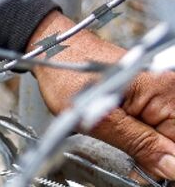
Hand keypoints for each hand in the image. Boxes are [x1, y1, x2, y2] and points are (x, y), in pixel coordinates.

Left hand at [30, 10, 174, 179]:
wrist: (54, 50)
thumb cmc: (67, 73)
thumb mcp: (99, 117)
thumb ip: (139, 143)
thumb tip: (172, 167)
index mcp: (165, 90)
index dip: (164, 160)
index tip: (144, 165)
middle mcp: (169, 86)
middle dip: (156, 153)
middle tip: (126, 148)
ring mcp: (163, 89)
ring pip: (167, 134)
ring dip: (149, 144)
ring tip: (120, 133)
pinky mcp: (154, 92)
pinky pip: (158, 124)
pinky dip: (143, 133)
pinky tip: (123, 129)